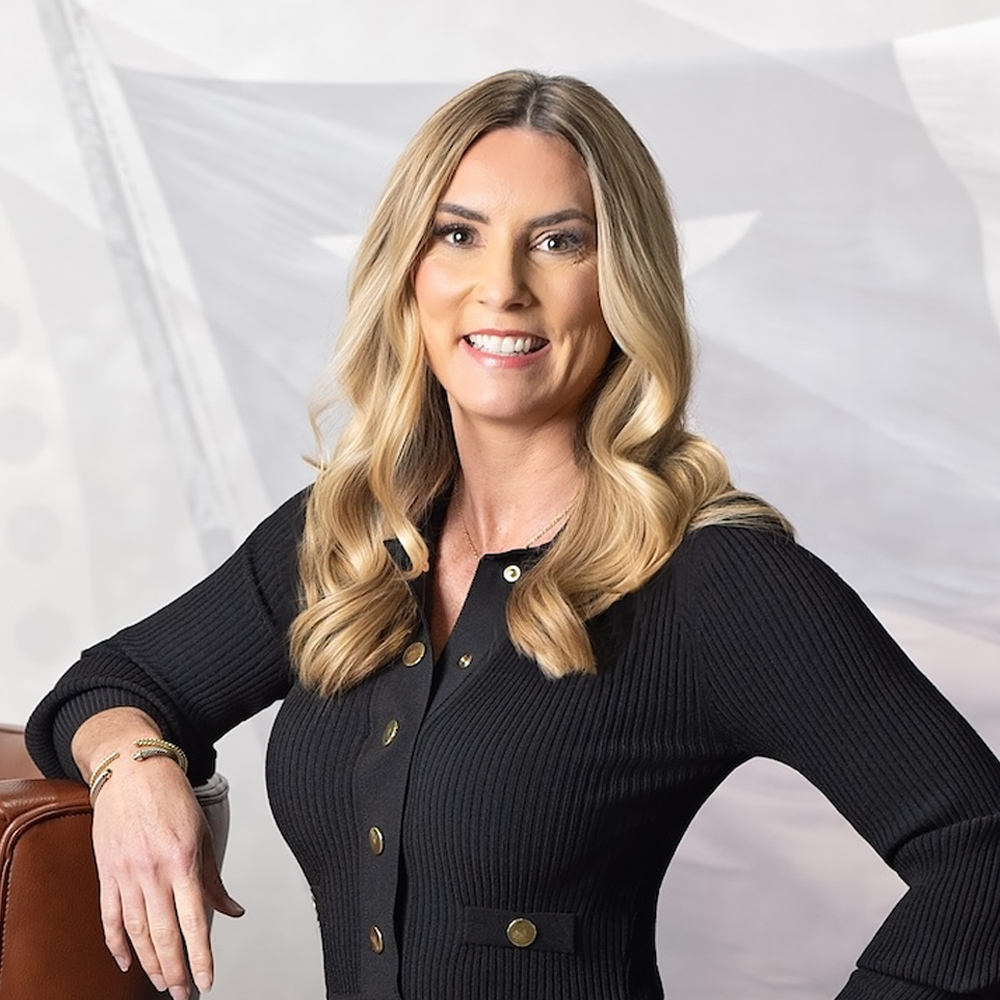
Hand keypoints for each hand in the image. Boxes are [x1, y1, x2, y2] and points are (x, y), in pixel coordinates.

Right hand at [92, 752, 243, 998]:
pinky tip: (126, 962)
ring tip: (161, 983)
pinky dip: (116, 943)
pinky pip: (110, 917)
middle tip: (183, 994)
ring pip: (136, 931)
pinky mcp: (106, 873)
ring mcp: (126, 874)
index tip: (206, 980)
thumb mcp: (202, 833)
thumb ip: (214, 878)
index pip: (194, 920)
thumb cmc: (171, 797)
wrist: (131, 770)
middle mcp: (153, 871)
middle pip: (163, 934)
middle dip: (174, 970)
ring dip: (149, 963)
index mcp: (182, 861)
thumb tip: (234, 912)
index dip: (200, 956)